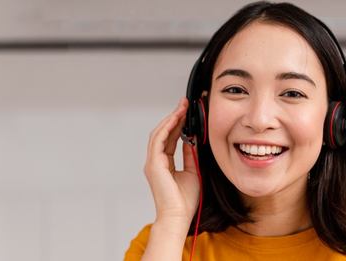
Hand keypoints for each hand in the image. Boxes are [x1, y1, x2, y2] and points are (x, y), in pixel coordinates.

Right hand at [144, 97, 199, 224]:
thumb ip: (190, 155)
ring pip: (159, 133)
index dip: (178, 124)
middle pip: (163, 133)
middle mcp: (156, 161)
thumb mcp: (192, 171)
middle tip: (185, 103)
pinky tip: (176, 118)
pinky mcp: (154, 164)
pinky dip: (167, 128)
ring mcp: (153, 162)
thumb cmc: (185, 200)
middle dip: (174, 117)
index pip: (170, 138)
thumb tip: (192, 140)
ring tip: (182, 107)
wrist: (178, 216)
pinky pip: (158, 140)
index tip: (187, 112)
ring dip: (171, 119)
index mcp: (164, 163)